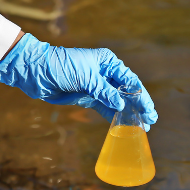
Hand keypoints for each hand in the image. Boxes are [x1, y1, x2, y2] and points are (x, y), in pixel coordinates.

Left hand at [0, 34, 157, 129]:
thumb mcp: (86, 78)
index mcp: (108, 62)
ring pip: (117, 101)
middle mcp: (105, 73)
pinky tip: (124, 126)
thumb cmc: (62, 67)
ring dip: (128, 113)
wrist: (37, 72)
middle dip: (139, 105)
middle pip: (127, 91)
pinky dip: (114, 116)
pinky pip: (104, 108)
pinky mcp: (87, 97)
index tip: (148, 110)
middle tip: (151, 120)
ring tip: (142, 127)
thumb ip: (105, 91)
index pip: (129, 80)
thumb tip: (121, 104)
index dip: (140, 95)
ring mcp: (96, 86)